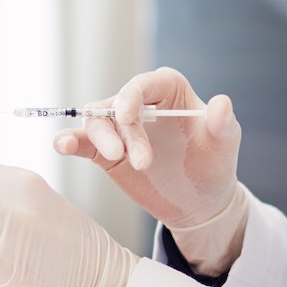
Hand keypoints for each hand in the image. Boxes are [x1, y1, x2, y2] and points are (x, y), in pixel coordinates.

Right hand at [55, 68, 240, 230]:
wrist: (198, 202)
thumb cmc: (214, 164)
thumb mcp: (224, 145)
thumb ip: (222, 124)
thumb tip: (222, 103)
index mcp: (168, 90)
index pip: (144, 84)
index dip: (131, 96)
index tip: (128, 117)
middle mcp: (140, 103)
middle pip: (117, 104)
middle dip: (124, 131)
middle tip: (142, 163)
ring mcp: (120, 127)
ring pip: (96, 121)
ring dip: (100, 138)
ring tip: (113, 157)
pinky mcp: (105, 151)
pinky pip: (83, 142)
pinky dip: (70, 141)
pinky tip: (62, 144)